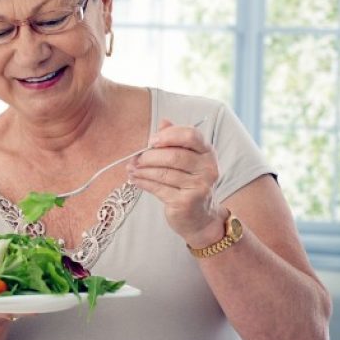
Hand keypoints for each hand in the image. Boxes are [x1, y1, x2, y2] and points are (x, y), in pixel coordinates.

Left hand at [126, 119, 225, 246]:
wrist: (201, 217)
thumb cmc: (189, 183)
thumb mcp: (187, 159)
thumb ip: (175, 140)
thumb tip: (163, 122)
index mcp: (207, 153)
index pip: (191, 135)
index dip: (168, 135)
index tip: (151, 141)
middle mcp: (208, 169)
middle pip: (174, 156)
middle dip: (150, 156)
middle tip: (135, 158)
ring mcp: (199, 187)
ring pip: (164, 173)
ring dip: (142, 170)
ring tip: (131, 168)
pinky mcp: (186, 202)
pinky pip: (158, 188)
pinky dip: (143, 182)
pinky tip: (135, 179)